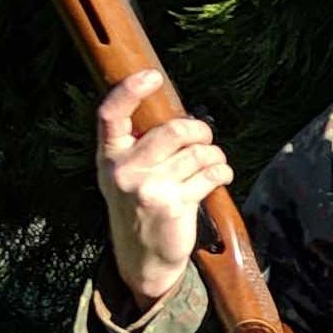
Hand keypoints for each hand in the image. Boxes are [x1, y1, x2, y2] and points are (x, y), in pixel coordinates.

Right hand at [95, 69, 229, 307]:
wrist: (142, 256)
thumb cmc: (140, 204)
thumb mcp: (126, 173)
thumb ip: (141, 144)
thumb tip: (181, 113)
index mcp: (109, 155)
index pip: (110, 114)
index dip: (129, 90)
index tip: (152, 75)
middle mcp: (123, 170)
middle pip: (173, 130)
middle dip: (199, 130)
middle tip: (205, 138)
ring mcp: (148, 188)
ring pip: (198, 152)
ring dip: (215, 155)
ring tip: (213, 163)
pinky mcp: (173, 204)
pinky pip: (211, 174)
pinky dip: (223, 172)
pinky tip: (220, 176)